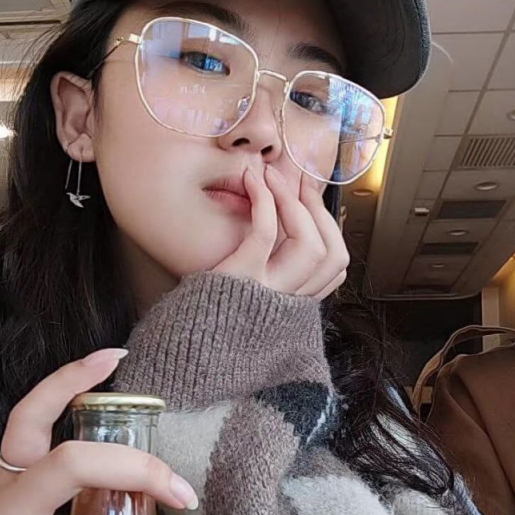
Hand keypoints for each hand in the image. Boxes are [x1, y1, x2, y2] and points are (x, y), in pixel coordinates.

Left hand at [213, 165, 348, 299]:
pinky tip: (252, 181)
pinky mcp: (242, 277)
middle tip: (298, 180)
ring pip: (309, 245)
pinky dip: (264, 199)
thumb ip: (274, 272)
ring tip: (272, 177)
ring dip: (294, 202)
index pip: (335, 268)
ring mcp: (268, 291)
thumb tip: (291, 223)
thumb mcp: (251, 294)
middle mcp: (288, 304)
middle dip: (317, 210)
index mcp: (293, 307)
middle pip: (329, 255)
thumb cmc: (209, 308)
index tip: (310, 199)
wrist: (180, 336)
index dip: (329, 228)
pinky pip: (265, 232)